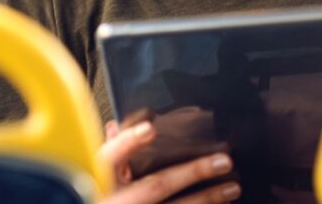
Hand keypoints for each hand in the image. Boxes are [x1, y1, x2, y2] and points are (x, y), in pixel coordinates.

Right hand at [99, 120, 240, 202]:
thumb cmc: (91, 195)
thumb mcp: (89, 175)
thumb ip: (105, 153)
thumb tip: (114, 126)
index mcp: (97, 181)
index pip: (109, 157)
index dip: (128, 143)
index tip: (150, 130)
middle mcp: (118, 201)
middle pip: (157, 186)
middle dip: (192, 172)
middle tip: (224, 161)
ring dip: (206, 199)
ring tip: (232, 189)